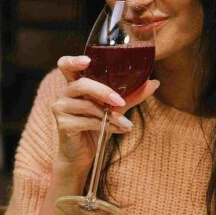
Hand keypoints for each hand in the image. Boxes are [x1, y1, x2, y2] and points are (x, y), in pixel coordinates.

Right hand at [52, 55, 158, 171]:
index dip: (74, 61)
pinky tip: (120, 129)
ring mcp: (61, 109)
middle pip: (81, 84)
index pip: (66, 65)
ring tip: (126, 123)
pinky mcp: (63, 125)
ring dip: (111, 115)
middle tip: (120, 101)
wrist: (83, 154)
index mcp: (75, 84)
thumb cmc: (96, 126)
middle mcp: (65, 94)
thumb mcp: (114, 108)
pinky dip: (107, 125)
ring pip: (88, 105)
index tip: (87, 60)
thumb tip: (154, 83)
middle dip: (103, 92)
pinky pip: (88, 121)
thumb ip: (130, 95)